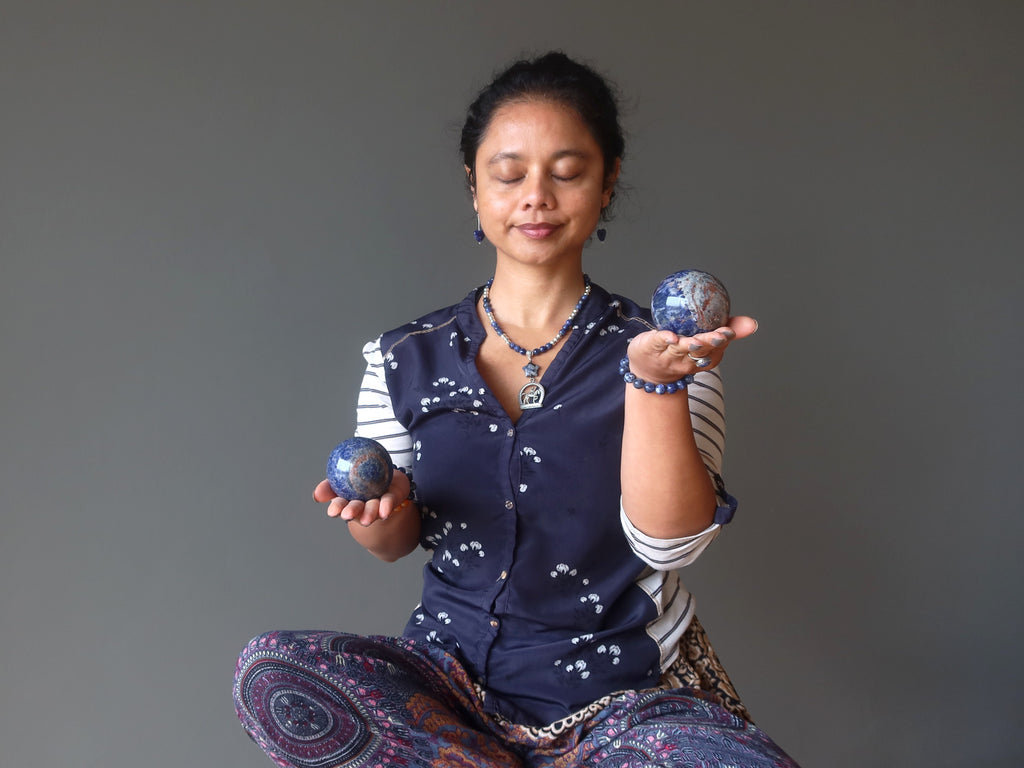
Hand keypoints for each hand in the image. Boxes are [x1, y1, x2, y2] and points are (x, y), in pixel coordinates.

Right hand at [313, 469, 411, 526]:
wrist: (386, 473)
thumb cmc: (360, 476)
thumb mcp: (343, 474)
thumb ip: (330, 484)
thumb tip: (317, 494)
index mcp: (348, 500)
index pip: (340, 505)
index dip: (336, 508)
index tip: (332, 512)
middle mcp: (362, 505)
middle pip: (356, 510)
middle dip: (351, 513)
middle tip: (348, 515)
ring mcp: (377, 504)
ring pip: (372, 509)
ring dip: (369, 514)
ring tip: (367, 520)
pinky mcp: (391, 499)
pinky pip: (389, 502)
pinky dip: (386, 507)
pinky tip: (384, 512)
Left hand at [627, 316, 757, 381]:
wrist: (648, 370)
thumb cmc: (681, 350)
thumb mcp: (706, 341)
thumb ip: (728, 330)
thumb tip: (752, 323)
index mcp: (702, 358)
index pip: (715, 350)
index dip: (723, 341)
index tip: (730, 332)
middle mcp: (686, 359)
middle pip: (699, 351)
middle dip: (709, 344)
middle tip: (719, 336)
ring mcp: (668, 356)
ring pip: (680, 349)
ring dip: (689, 345)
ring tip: (696, 340)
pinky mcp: (651, 348)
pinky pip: (659, 343)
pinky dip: (665, 339)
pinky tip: (670, 336)